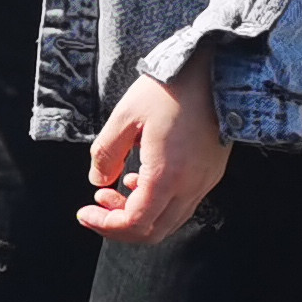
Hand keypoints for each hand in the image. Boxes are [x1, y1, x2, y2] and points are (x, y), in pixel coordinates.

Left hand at [81, 45, 229, 242]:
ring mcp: (206, 181)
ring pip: (170, 221)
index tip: (84, 213)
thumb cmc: (170, 89)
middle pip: (154, 231)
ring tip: (114, 189)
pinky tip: (139, 179)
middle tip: (97, 203)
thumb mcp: (125, 116)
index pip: (135, 222)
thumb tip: (98, 180)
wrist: (217, 70)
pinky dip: (157, 203)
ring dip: (138, 215)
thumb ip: (106, 153)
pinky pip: (183, 204)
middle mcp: (191, 185)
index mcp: (167, 174)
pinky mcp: (211, 173)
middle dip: (119, 225)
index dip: (106, 225)